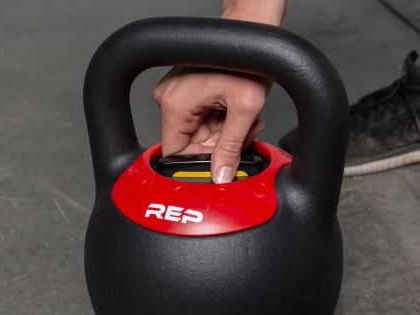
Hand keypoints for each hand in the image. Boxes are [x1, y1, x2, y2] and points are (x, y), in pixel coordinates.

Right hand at [153, 67, 269, 182]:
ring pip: (200, 134)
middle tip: (244, 134)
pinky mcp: (186, 92)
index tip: (220, 161)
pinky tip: (235, 111)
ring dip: (225, 132)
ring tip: (245, 118)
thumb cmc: (248, 58)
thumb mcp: (245, 109)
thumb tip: (221, 175)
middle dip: (220, 144)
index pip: (175, 152)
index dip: (199, 161)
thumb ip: (231, 147)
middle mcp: (169, 99)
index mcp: (175, 104)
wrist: (252, 32)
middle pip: (191, 143)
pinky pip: (202, 120)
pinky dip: (222, 121)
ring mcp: (176, 94)